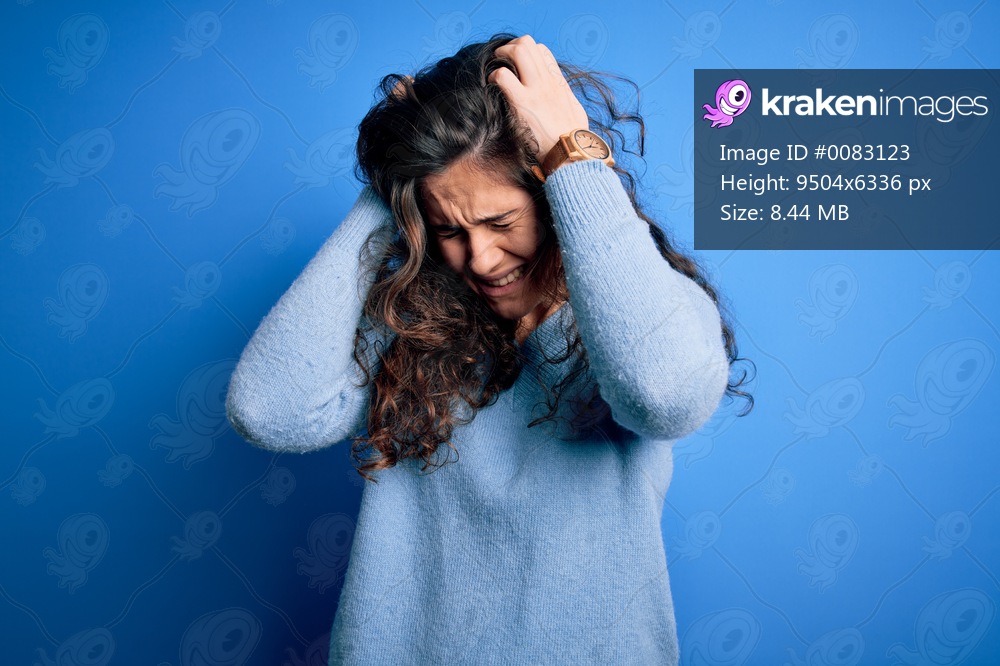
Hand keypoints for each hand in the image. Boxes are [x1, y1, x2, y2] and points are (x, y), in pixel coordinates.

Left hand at [488, 35, 589, 166]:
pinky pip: (503, 76)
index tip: (516, 65)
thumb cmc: (574, 140)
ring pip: (518, 51)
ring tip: (493, 68)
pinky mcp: (523, 103)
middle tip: (499, 61)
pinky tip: (492, 86)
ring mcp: (536, 90)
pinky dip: (493, 76)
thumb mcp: (574, 112)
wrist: (573, 155)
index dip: (526, 52)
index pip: (542, 51)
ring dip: (500, 55)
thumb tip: (560, 98)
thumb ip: (564, 99)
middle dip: (509, 47)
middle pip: (528, 44)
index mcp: (559, 83)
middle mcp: (548, 81)